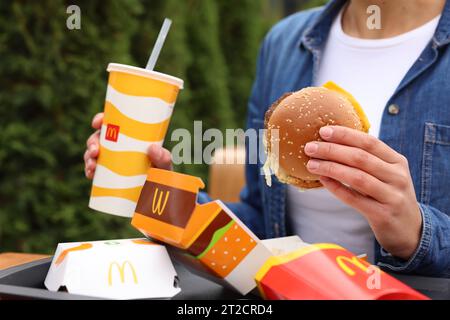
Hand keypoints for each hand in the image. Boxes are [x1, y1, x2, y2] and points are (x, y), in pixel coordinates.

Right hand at [84, 112, 172, 178]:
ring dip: (88, 157)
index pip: (113, 123)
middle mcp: (118, 147)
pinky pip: (93, 170)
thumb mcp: (165, 164)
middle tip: (96, 151)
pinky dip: (89, 171)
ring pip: (93, 153)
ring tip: (92, 166)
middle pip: (99, 138)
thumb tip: (152, 148)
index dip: (100, 119)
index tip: (96, 122)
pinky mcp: (107, 175)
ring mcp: (111, 161)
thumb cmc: (162, 174)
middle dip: (92, 142)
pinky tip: (90, 174)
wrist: (158, 196)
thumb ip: (163, 157)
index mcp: (130, 137)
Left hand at [304, 126, 421, 259]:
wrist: (410, 229)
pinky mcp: (382, 214)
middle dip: (332, 150)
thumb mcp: (386, 174)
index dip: (345, 135)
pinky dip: (336, 188)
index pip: (369, 142)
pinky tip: (322, 180)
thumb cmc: (389, 196)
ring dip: (331, 168)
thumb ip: (367, 160)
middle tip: (310, 147)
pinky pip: (354, 198)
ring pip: (356, 177)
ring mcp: (391, 196)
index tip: (323, 131)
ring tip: (312, 164)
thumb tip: (331, 143)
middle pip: (360, 158)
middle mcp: (397, 177)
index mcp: (397, 161)